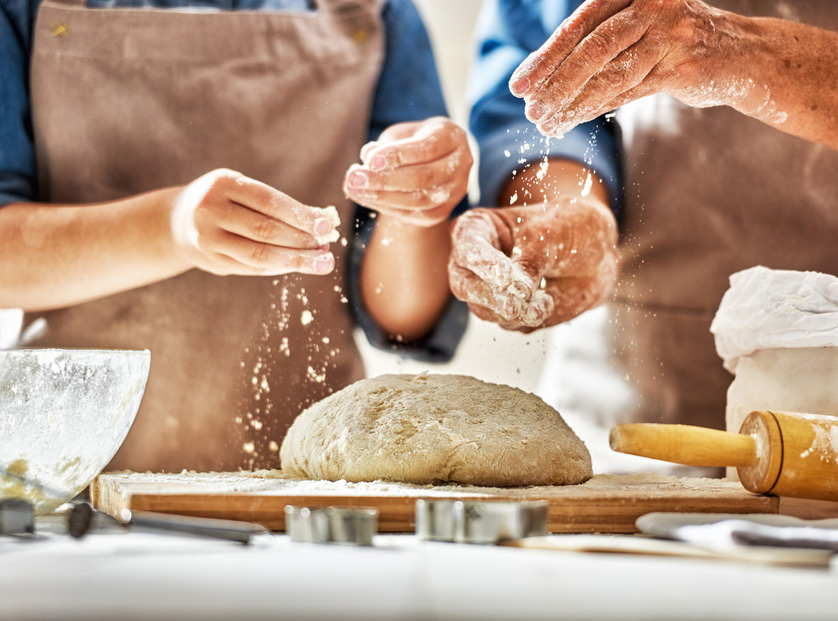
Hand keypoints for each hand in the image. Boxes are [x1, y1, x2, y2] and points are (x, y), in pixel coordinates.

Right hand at [171, 169, 337, 275]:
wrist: (176, 221)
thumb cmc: (225, 201)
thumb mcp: (243, 190)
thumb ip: (277, 205)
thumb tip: (323, 221)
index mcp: (223, 184)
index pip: (268, 201)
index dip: (299, 215)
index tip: (326, 226)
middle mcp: (210, 210)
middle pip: (265, 231)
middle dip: (301, 241)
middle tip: (327, 248)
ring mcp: (208, 238)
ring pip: (259, 255)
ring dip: (295, 260)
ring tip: (321, 262)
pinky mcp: (211, 261)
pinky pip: (252, 268)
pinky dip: (279, 268)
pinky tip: (297, 266)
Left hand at [343, 117, 472, 226]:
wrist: (434, 161)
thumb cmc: (414, 141)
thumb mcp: (402, 133)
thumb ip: (387, 144)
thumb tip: (367, 157)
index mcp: (452, 137)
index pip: (426, 149)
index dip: (397, 155)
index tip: (369, 160)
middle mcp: (461, 165)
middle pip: (423, 178)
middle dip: (385, 180)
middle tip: (355, 177)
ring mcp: (455, 191)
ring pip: (419, 200)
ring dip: (382, 197)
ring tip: (354, 188)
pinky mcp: (442, 212)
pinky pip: (415, 214)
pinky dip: (387, 207)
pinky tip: (366, 198)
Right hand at [448, 200, 617, 331]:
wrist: (598, 254)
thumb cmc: (570, 228)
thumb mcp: (552, 232)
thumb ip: (531, 259)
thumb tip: (518, 291)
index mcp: (478, 229)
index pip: (468, 248)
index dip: (484, 264)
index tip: (506, 277)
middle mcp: (475, 262)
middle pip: (465, 285)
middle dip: (490, 297)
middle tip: (513, 306)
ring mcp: (489, 290)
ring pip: (484, 310)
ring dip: (514, 312)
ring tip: (545, 303)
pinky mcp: (506, 313)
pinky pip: (510, 324)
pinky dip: (528, 318)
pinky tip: (548, 303)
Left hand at [509, 0, 768, 136]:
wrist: (739, 55)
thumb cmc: (673, 42)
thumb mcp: (633, 31)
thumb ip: (594, 45)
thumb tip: (540, 79)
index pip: (578, 26)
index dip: (545, 58)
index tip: (519, 86)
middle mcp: (651, 3)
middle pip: (590, 49)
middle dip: (554, 84)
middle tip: (529, 111)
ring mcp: (670, 32)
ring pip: (609, 74)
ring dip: (572, 103)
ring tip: (546, 124)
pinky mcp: (684, 64)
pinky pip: (631, 91)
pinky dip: (598, 108)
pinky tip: (574, 121)